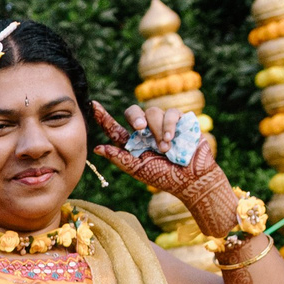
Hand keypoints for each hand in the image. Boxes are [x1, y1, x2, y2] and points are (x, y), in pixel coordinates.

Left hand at [93, 101, 236, 236]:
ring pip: (153, 111)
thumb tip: (97, 148)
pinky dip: (170, 125)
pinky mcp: (179, 120)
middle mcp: (145, 130)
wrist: (191, 178)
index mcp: (132, 142)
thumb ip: (119, 158)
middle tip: (140, 128)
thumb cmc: (163, 177)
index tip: (92, 106)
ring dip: (157, 129)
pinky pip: (171, 113)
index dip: (103, 116)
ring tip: (164, 148)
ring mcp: (162, 124)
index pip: (114, 127)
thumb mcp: (138, 169)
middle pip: (133, 111)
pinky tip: (171, 139)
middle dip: (135, 117)